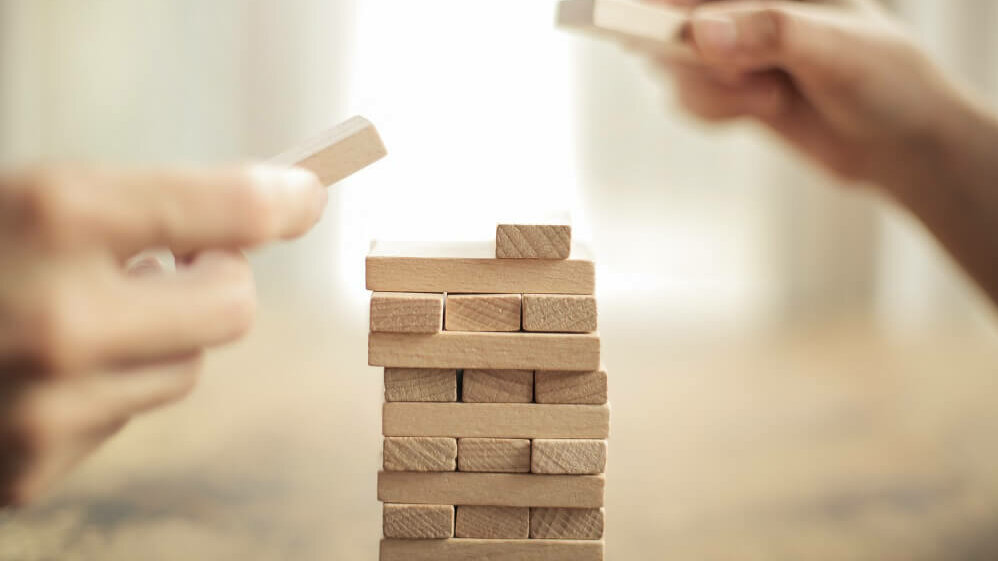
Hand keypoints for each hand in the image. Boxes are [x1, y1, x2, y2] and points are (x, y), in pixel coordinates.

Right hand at [0, 165, 324, 504]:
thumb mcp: (29, 200)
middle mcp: (58, 316)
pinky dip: (107, 391)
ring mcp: (44, 404)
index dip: (283, 197)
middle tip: (184, 261)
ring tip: (82, 317)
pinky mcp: (30, 468)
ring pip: (187, 370)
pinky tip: (44, 371)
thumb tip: (253, 216)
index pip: (232, 207)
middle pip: (233, 307)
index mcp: (53, 212)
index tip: (305, 193)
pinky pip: (126, 416)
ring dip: (158, 340)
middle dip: (216, 280)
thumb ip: (135, 208)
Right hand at [652, 0, 968, 188]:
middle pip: (667, 19)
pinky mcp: (727, 85)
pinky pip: (685, 96)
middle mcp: (745, 5)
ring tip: (766, 98)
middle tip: (740, 76)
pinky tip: (758, 111)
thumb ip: (769, 33)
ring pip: (671, 62)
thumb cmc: (887, 81)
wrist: (900, 146)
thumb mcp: (836, 50)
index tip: (649, 24)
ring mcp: (732, 45)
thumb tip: (700, 32)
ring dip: (708, 91)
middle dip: (690, 56)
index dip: (663, 6)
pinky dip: (710, 111)